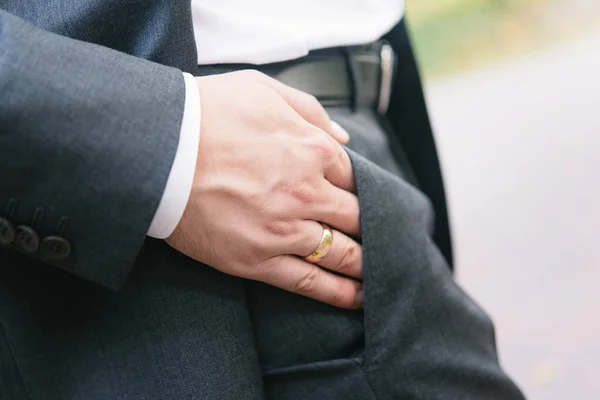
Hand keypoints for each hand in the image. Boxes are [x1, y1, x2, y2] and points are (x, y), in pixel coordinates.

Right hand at [166, 70, 363, 308]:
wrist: (157, 148)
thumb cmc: (207, 113)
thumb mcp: (263, 90)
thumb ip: (311, 112)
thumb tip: (344, 138)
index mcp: (312, 150)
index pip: (355, 177)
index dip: (363, 190)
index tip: (367, 201)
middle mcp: (306, 192)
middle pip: (356, 217)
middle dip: (373, 228)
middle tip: (385, 239)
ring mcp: (284, 229)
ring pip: (340, 253)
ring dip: (365, 264)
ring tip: (380, 273)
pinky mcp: (257, 259)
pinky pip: (308, 281)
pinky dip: (338, 292)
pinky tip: (358, 299)